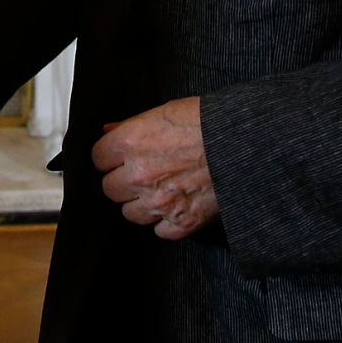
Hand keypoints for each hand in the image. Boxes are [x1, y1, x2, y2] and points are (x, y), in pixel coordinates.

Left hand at [90, 96, 215, 239]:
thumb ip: (130, 125)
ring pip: (130, 213)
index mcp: (130, 143)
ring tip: (162, 189)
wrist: (243, 144)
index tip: (120, 158)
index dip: (111, 158)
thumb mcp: (164, 112)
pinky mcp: (181, 223)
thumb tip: (109, 129)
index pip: (98, 159)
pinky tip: (178, 204)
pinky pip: (159, 231)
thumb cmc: (208, 123)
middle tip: (143, 174)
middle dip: (124, 181)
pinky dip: (167, 221)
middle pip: (110, 188)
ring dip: (142, 204)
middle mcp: (139, 175)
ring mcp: (159, 202)